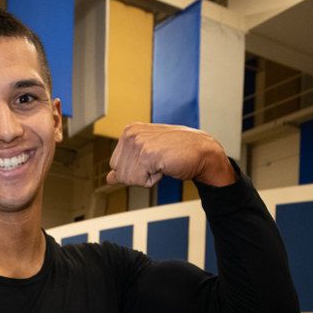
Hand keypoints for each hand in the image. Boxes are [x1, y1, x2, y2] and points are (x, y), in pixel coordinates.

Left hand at [107, 122, 235, 187]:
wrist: (202, 152)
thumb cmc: (178, 152)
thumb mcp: (147, 156)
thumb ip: (127, 164)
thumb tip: (109, 178)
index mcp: (129, 130)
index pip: (115, 164)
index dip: (133, 169)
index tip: (151, 160)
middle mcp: (131, 133)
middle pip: (119, 172)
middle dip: (137, 175)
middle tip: (157, 162)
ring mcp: (139, 143)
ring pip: (128, 178)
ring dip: (146, 178)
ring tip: (162, 163)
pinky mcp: (147, 154)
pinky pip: (140, 181)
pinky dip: (153, 180)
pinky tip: (164, 166)